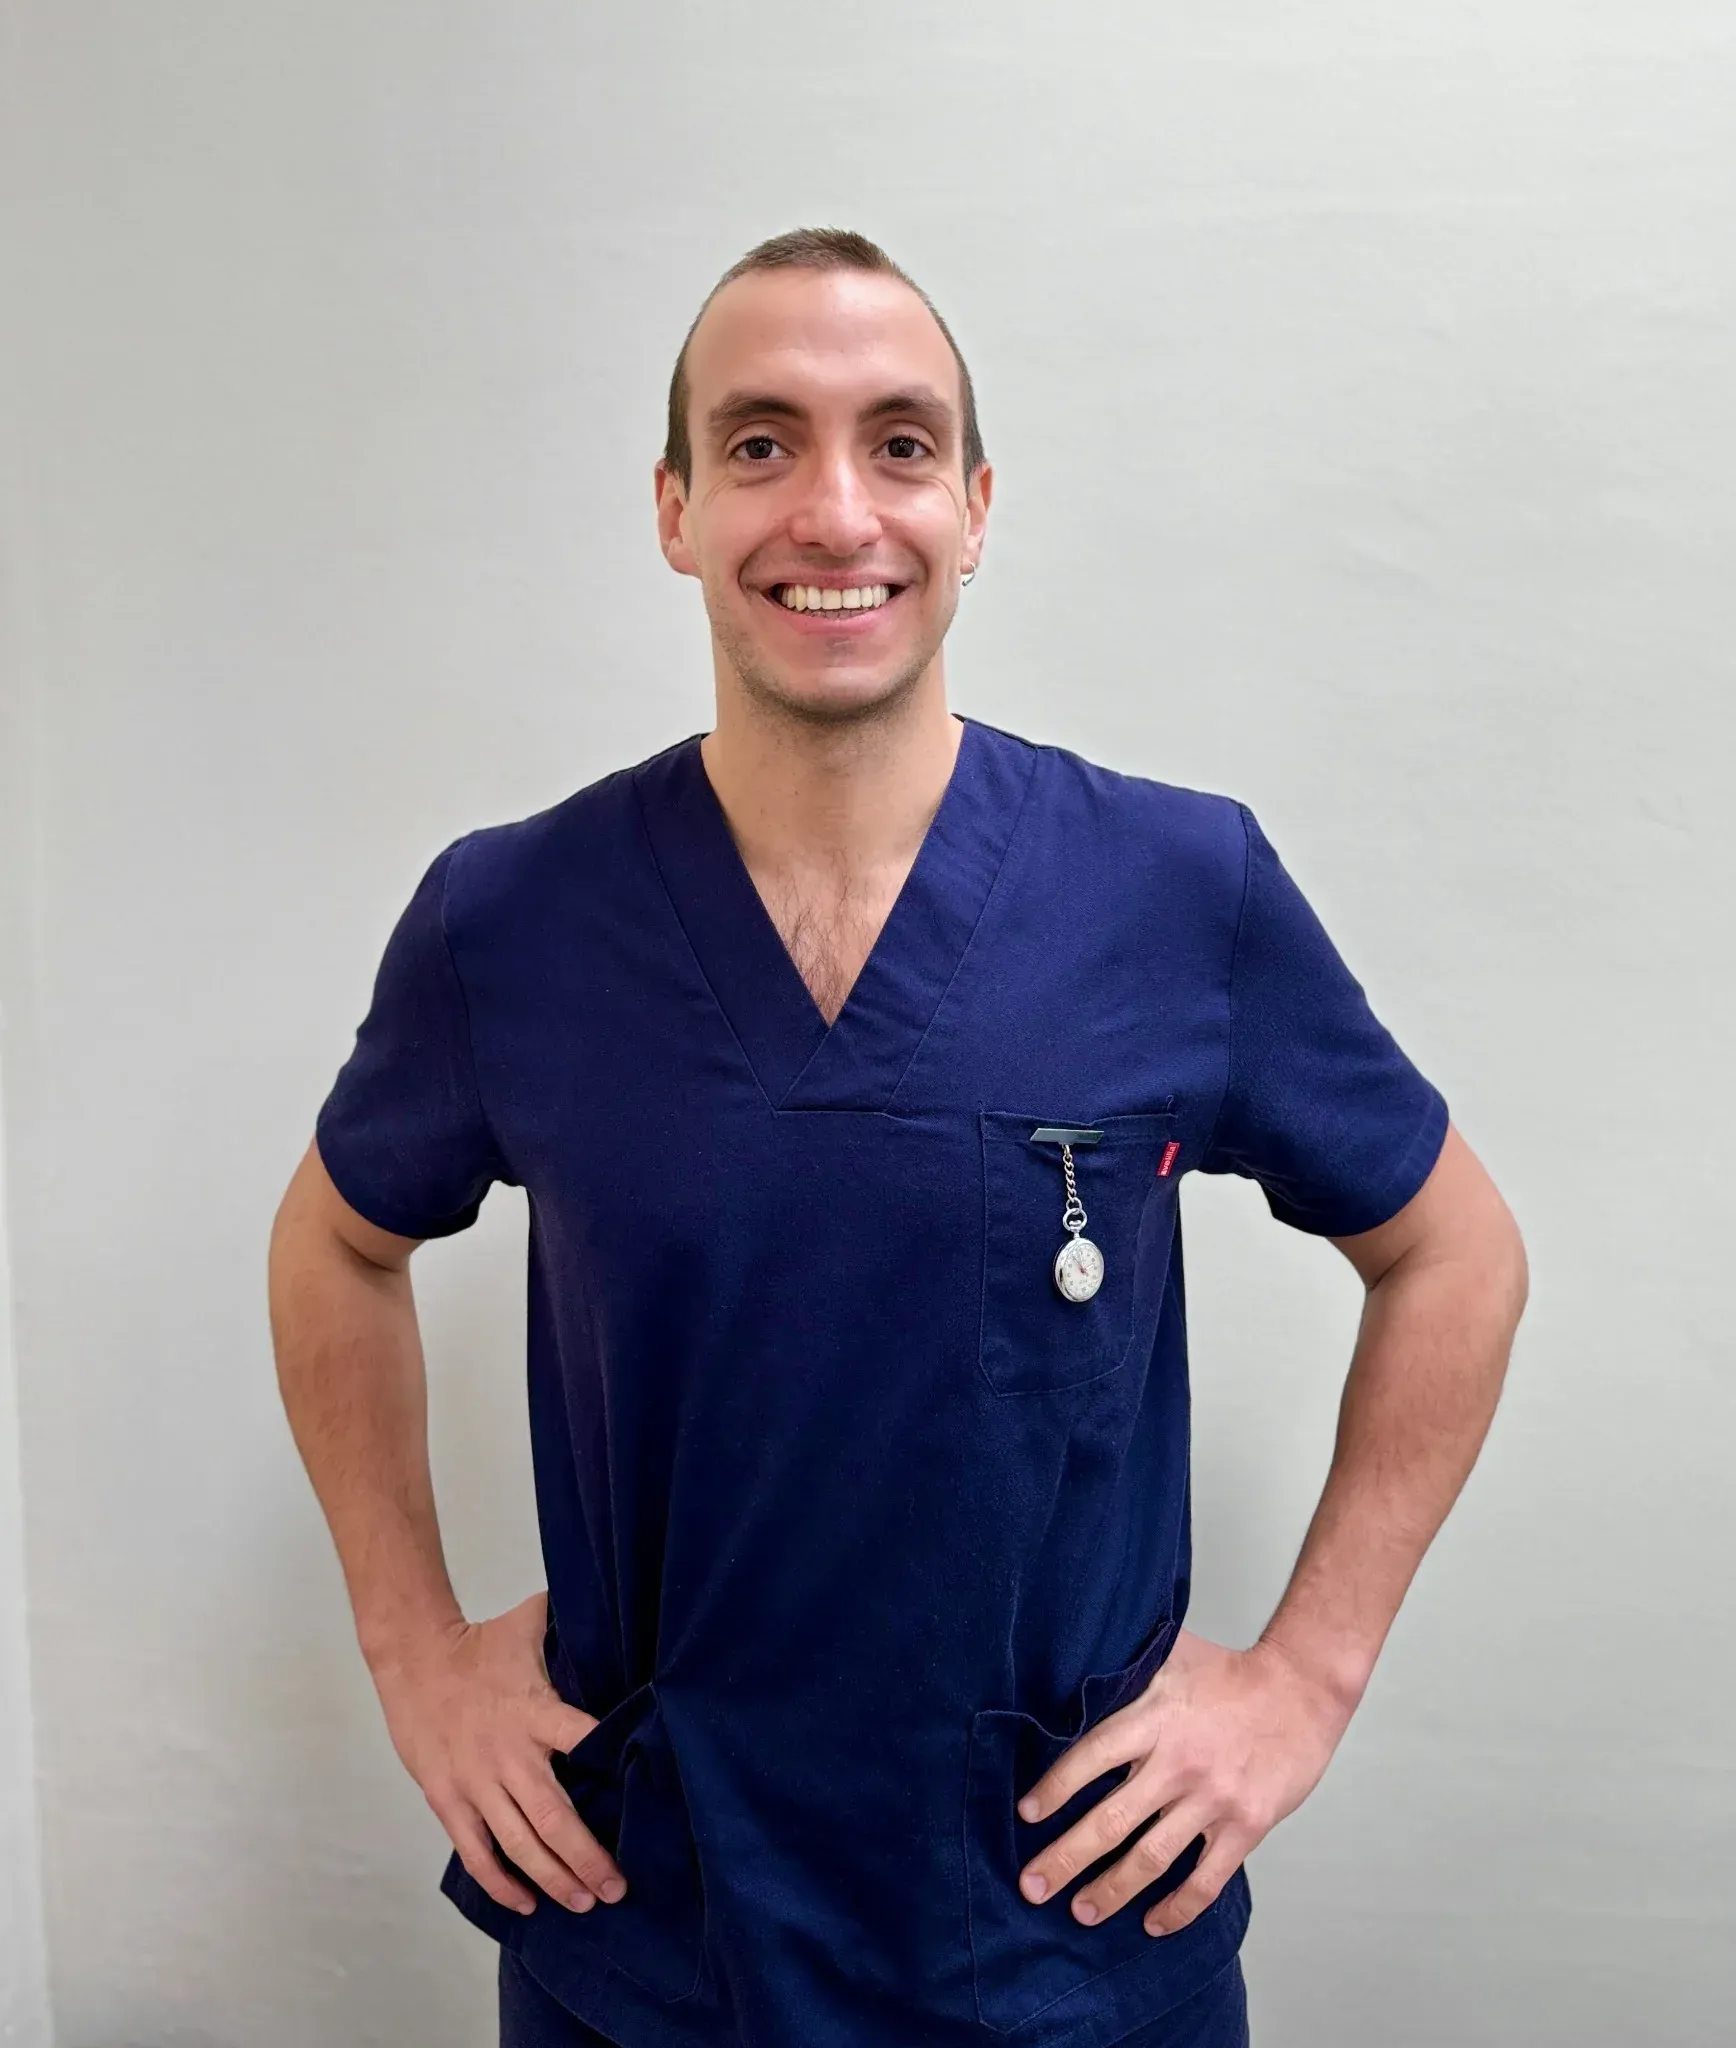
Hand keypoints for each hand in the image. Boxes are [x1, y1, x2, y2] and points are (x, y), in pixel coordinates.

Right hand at [369, 1590, 626, 1917]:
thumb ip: (568, 1622)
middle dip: (588, 1858)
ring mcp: (476, 1783)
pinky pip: (476, 1852)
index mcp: (536, 1711)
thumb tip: (607, 1605)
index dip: (609, 1762)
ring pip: (519, 1844)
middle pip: (554, 1818)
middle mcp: (509, 1755)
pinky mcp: (448, 1800)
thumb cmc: (479, 1644)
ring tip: (584, 1903)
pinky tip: (525, 1905)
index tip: (643, 1796)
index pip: (581, 1739)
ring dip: (553, 1879)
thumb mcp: (529, 1624)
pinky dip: (500, 1884)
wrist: (413, 1658)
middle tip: (617, 1889)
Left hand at [1013, 1628, 1353, 1936]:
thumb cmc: (1232, 1673)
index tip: (1026, 1815)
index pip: (1091, 1758)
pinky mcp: (1246, 1826)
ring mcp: (1213, 1799)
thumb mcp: (1173, 1655)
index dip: (1055, 1789)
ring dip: (1111, 1890)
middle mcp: (1178, 1763)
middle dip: (1066, 1858)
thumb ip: (1128, 1668)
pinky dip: (1178, 1908)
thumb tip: (1076, 1663)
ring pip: (1151, 1858)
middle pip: (1111, 1820)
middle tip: (1032, 1886)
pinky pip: (1205, 1879)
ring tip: (1080, 1911)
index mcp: (1154, 1718)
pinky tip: (1152, 1923)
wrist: (1302, 1690)